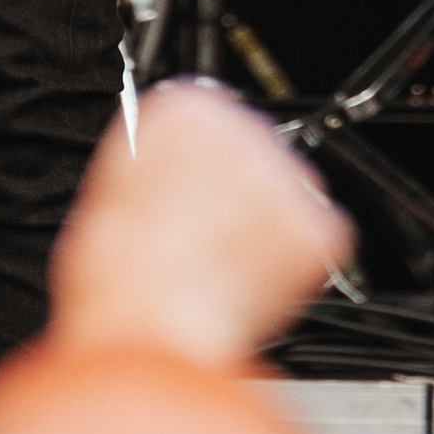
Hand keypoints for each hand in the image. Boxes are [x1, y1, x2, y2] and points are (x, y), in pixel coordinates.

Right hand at [50, 81, 353, 365]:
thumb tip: (173, 182)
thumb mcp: (112, 195)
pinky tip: (253, 285)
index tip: (192, 194)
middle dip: (240, 196)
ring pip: (289, 198)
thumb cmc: (120, 274)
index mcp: (182, 109)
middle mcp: (241, 127)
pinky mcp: (320, 224)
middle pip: (252, 156)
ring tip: (224, 271)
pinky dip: (296, 268)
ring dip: (270, 229)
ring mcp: (286, 175)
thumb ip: (155, 167)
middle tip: (208, 241)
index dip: (199, 168)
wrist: (153, 324)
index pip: (208, 120)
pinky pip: (317, 242)